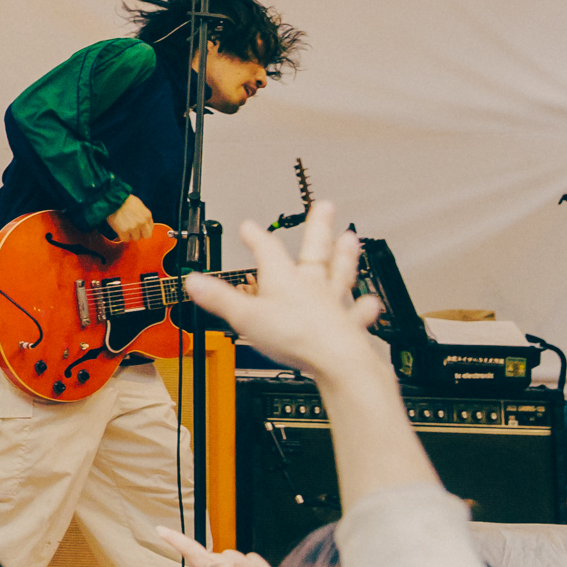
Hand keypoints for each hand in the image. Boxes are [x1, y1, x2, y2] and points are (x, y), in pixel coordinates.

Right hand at [103, 194, 156, 247]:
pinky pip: (125, 239)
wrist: (112, 198)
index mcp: (147, 215)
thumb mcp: (139, 205)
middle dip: (139, 234)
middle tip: (132, 230)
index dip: (143, 229)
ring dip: (130, 235)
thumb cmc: (124, 200)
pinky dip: (122, 236)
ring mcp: (133, 227)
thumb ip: (143, 215)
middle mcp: (142, 222)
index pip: (151, 229)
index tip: (137, 227)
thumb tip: (143, 224)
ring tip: (123, 228)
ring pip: (135, 238)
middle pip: (146, 236)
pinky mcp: (124, 231)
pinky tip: (119, 230)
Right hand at [182, 207, 386, 390]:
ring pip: (341, 272)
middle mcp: (312, 285)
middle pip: (315, 249)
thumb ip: (219, 299)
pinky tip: (371, 301)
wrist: (337, 360)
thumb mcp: (246, 317)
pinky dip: (364, 307)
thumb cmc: (296, 337)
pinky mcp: (349, 324)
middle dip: (318, 227)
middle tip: (325, 206)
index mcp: (285, 279)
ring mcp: (334, 303)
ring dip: (346, 255)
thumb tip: (194, 281)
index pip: (268, 250)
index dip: (256, 237)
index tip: (249, 226)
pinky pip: (358, 312)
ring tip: (351, 239)